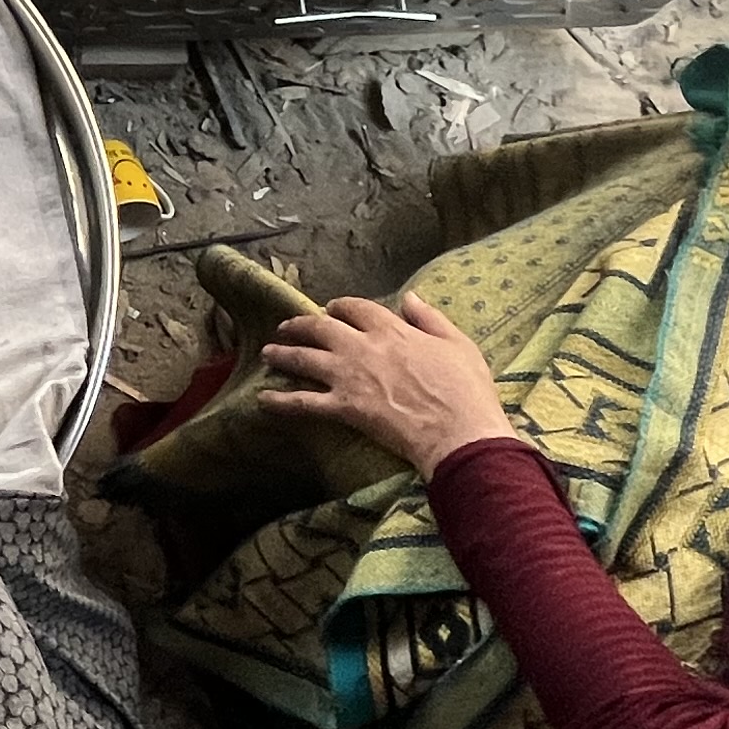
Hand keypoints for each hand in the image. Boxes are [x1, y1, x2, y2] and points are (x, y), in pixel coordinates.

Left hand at [256, 293, 512, 471]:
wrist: (458, 431)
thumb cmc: (466, 389)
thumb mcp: (457, 343)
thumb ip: (429, 318)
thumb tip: (410, 297)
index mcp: (391, 330)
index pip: (356, 308)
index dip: (340, 306)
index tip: (331, 309)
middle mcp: (363, 348)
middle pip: (320, 328)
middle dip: (299, 325)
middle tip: (285, 327)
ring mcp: (349, 377)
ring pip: (304, 359)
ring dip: (282, 354)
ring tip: (267, 353)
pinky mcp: (344, 408)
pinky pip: (303, 402)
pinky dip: (280, 400)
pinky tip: (262, 399)